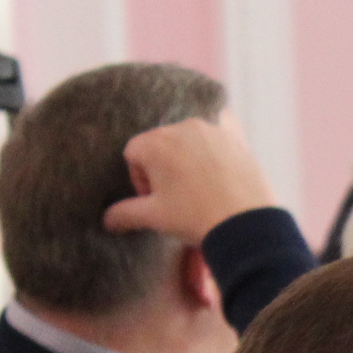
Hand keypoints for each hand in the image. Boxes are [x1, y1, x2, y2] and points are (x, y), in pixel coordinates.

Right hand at [102, 117, 276, 243]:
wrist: (245, 225)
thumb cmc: (195, 218)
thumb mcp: (155, 217)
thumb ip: (126, 213)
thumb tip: (107, 219)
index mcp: (155, 143)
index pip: (134, 152)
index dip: (139, 178)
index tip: (154, 199)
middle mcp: (182, 127)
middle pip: (161, 143)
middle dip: (163, 167)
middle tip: (176, 196)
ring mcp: (212, 128)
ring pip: (189, 138)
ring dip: (188, 157)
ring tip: (200, 187)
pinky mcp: (236, 135)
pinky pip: (218, 130)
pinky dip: (214, 143)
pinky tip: (219, 164)